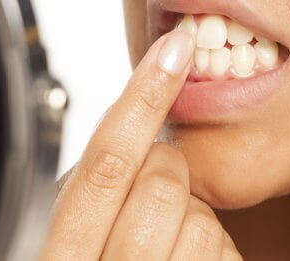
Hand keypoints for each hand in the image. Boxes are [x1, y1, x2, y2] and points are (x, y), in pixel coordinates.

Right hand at [40, 29, 242, 259]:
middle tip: (152, 193)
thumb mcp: (63, 247)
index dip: (143, 99)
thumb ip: (85, 198)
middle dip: (167, 173)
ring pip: (204, 221)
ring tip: (167, 241)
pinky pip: (229, 255)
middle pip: (162, 185)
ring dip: (195, 219)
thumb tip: (125, 122)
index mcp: (60, 257)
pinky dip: (217, 253)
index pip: (106, 164)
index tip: (174, 49)